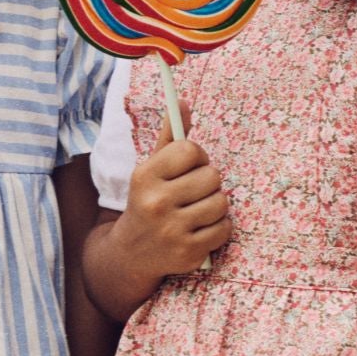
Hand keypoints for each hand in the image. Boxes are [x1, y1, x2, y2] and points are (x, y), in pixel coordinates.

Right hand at [119, 102, 231, 280]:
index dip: (197, 156)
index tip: (189, 166)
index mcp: (145, 176)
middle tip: (192, 191)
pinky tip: (200, 228)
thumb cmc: (148, 200)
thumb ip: (170, 137)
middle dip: (207, 182)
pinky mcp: (188, 253)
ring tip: (197, 210)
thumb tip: (182, 102)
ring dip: (215, 204)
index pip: (190, 150)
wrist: (131, 253)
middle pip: (212, 176)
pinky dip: (218, 227)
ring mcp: (172, 230)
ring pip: (221, 202)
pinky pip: (224, 228)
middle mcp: (156, 202)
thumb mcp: (151, 168)